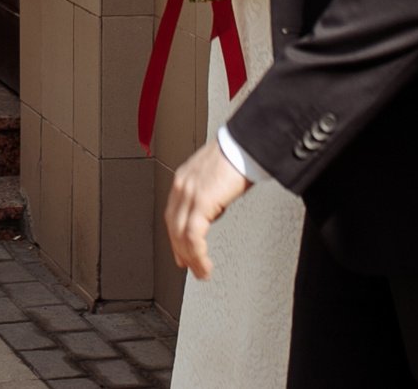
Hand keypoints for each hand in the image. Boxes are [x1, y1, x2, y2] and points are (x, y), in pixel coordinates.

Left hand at [164, 141, 252, 278]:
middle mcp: (182, 185)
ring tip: (201, 272)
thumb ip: (211, 194)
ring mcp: (190, 193)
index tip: (181, 253)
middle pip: (173, 227)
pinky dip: (198, 254)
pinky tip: (205, 264)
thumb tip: (214, 210)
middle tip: (190, 267)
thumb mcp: (217, 177)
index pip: (173, 215)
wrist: (245, 145)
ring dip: (191, 258)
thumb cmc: (237, 156)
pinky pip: (193, 235)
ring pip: (181, 235)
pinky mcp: (202, 201)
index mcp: (184, 179)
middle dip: (180, 251)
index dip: (175, 237)